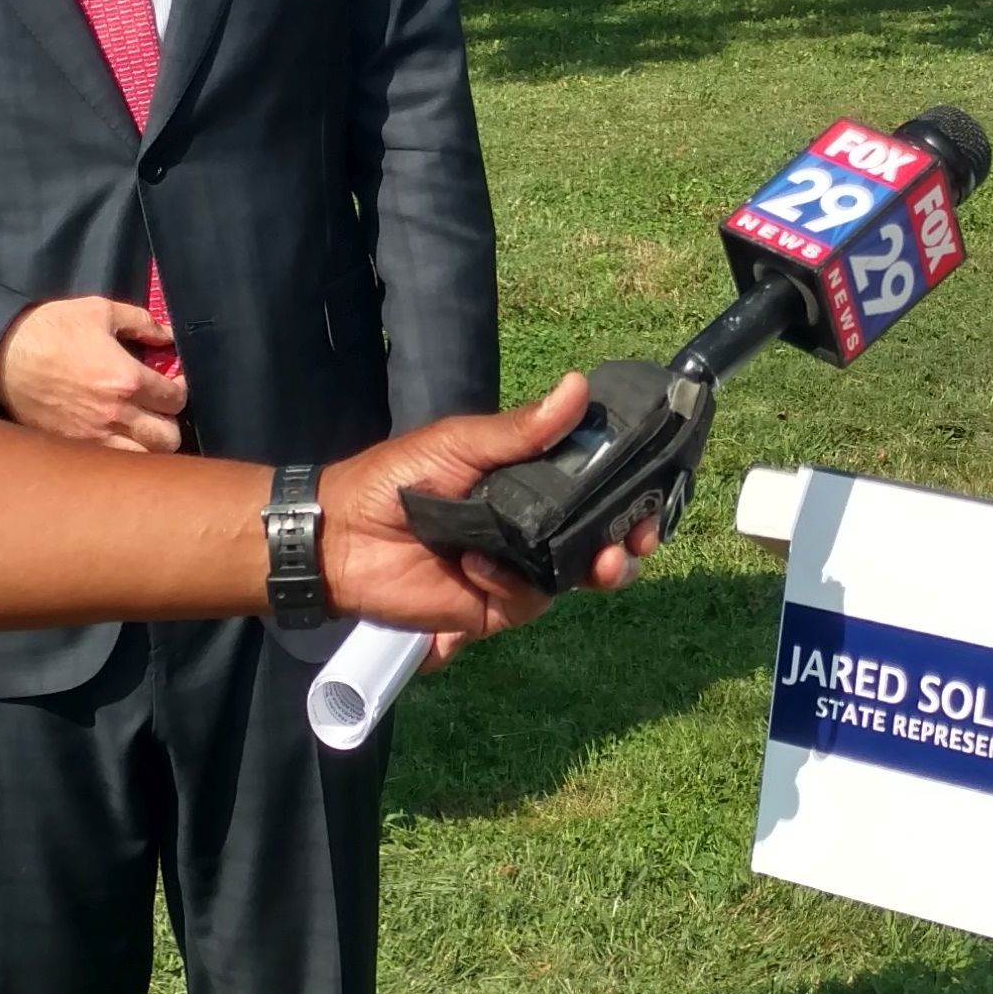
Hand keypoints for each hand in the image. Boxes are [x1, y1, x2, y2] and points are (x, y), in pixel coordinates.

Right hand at [0, 295, 188, 454]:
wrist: (3, 354)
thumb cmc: (51, 329)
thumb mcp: (99, 311)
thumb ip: (141, 322)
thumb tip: (167, 335)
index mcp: (127, 379)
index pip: (175, 399)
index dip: (180, 389)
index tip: (173, 383)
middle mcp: (116, 415)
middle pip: (167, 437)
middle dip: (170, 422)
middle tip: (159, 409)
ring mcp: (94, 436)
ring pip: (143, 458)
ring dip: (149, 445)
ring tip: (142, 429)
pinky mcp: (74, 447)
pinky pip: (112, 463)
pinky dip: (123, 455)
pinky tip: (118, 439)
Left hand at [319, 376, 655, 638]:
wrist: (340, 536)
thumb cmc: (396, 478)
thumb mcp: (461, 442)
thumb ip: (521, 429)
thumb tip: (578, 387)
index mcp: (526, 483)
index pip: (592, 489)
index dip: (627, 495)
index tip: (652, 495)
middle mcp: (529, 527)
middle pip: (596, 538)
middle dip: (627, 541)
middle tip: (639, 540)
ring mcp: (513, 568)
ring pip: (572, 575)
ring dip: (591, 568)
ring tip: (601, 562)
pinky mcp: (491, 605)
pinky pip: (525, 599)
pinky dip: (510, 583)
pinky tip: (480, 567)